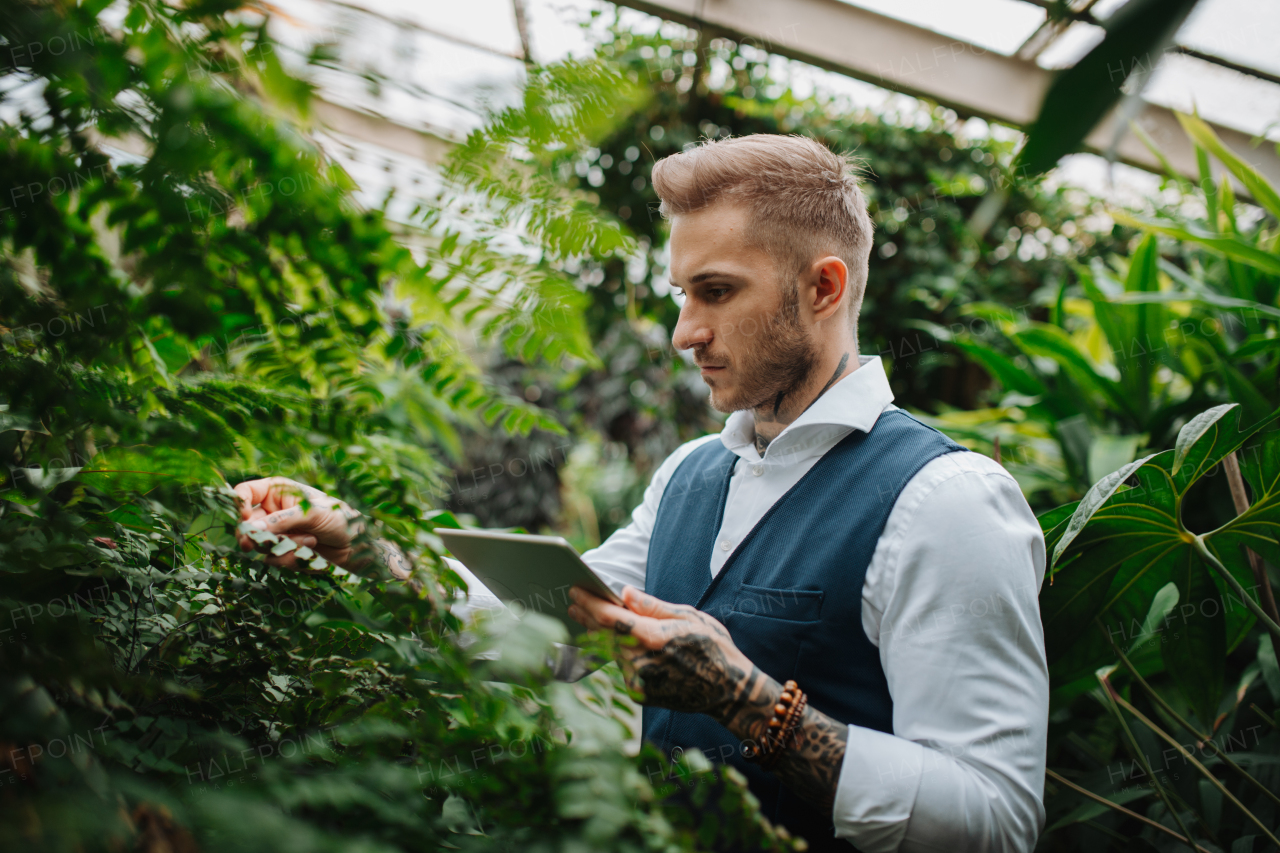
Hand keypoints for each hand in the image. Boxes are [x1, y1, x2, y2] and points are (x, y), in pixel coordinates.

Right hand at [231, 477, 361, 568]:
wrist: (358, 546)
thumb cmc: (339, 518)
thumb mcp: (312, 514)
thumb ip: (281, 522)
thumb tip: (251, 531)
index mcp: (278, 491)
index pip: (246, 492)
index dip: (239, 504)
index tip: (245, 519)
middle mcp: (274, 511)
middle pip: (246, 525)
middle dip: (256, 537)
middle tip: (259, 543)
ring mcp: (278, 533)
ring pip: (260, 546)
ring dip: (284, 547)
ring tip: (310, 541)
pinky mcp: (284, 552)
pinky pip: (274, 560)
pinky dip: (292, 559)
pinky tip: (312, 553)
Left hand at [566, 585, 754, 720]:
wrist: (728, 689)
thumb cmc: (713, 647)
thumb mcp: (688, 617)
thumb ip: (652, 606)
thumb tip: (625, 593)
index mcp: (654, 637)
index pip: (610, 618)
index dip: (590, 603)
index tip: (576, 591)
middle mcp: (642, 662)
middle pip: (603, 635)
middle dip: (587, 617)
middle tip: (574, 602)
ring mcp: (639, 681)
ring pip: (611, 652)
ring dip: (600, 635)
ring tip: (588, 618)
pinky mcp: (640, 694)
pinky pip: (623, 667)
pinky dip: (617, 653)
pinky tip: (614, 642)